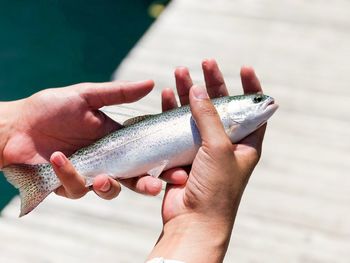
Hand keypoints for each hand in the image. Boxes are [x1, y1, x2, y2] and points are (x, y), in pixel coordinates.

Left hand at [0, 80, 169, 198]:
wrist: (16, 125)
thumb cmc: (51, 108)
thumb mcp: (87, 96)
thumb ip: (119, 93)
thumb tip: (151, 83)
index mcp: (116, 140)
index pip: (145, 153)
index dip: (162, 162)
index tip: (177, 168)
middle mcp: (107, 159)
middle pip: (135, 177)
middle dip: (148, 184)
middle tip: (156, 186)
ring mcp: (89, 173)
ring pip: (110, 190)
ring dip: (110, 187)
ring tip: (103, 179)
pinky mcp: (69, 184)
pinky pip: (77, 188)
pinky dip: (70, 175)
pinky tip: (60, 159)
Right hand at [148, 59, 265, 261]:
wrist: (194, 221)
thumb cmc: (216, 187)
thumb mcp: (219, 148)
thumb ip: (209, 117)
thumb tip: (199, 89)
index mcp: (246, 143)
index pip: (252, 109)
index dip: (250, 87)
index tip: (244, 67)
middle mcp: (226, 143)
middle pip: (221, 106)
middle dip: (213, 83)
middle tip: (206, 62)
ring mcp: (203, 148)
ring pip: (196, 113)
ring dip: (189, 93)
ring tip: (180, 72)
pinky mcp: (183, 153)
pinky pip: (178, 127)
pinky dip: (172, 111)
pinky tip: (167, 96)